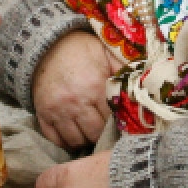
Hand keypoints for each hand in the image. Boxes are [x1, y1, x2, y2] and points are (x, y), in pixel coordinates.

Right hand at [33, 31, 116, 149]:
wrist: (47, 47)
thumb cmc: (80, 50)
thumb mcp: (105, 53)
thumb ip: (122, 69)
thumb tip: (144, 82)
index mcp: (95, 87)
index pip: (111, 119)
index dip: (117, 123)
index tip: (119, 123)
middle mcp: (75, 102)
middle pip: (94, 134)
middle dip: (102, 134)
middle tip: (105, 130)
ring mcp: (57, 110)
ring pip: (75, 140)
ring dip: (84, 139)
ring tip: (89, 133)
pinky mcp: (43, 114)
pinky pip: (54, 139)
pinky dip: (65, 141)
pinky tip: (73, 134)